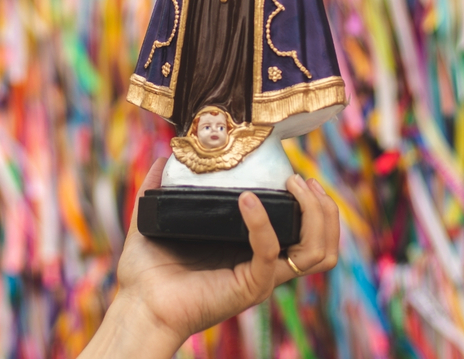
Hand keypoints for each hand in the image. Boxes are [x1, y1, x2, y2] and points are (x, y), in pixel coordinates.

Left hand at [79, 158, 339, 357]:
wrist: (138, 305)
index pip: (307, 233)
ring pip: (316, 254)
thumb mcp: (159, 221)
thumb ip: (161, 190)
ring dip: (313, 214)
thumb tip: (164, 158)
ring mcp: (260, 278)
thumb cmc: (148, 273)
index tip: (297, 175)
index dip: (315, 205)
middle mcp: (265, 266)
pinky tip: (247, 200)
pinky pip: (270, 253)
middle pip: (324, 245)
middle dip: (324, 208)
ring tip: (293, 185)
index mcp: (254, 251)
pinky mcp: (249, 286)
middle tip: (301, 181)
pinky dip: (263, 222)